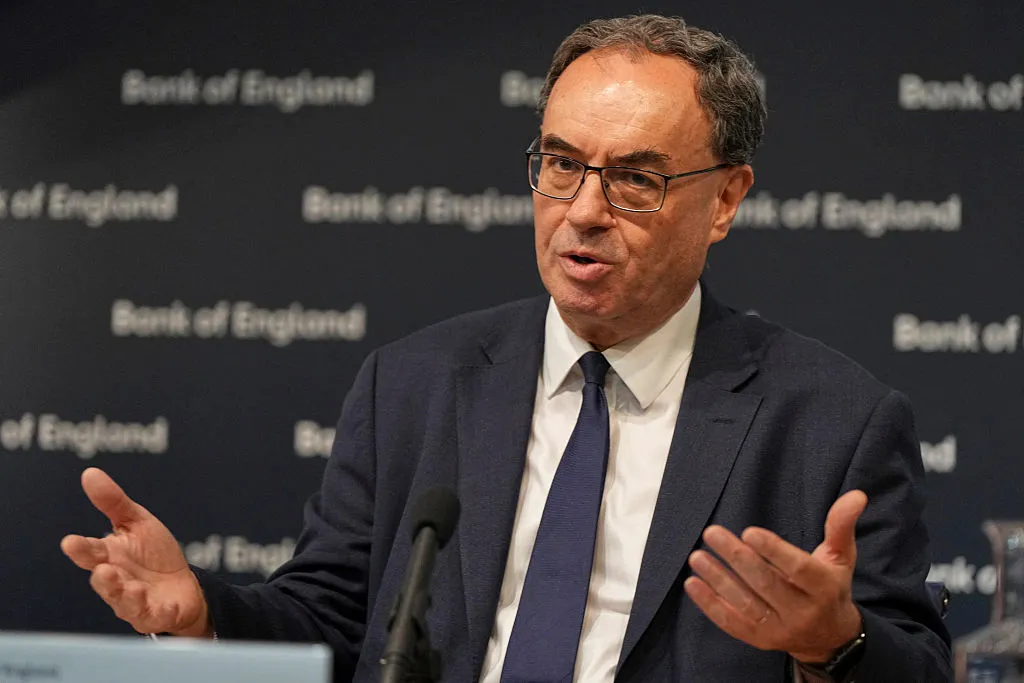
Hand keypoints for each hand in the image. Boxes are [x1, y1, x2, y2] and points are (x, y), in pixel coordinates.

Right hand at [60, 468, 211, 637]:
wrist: (182, 585)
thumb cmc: (153, 554)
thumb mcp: (137, 523)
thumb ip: (113, 503)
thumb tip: (89, 473)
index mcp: (110, 557)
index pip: (91, 553)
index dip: (81, 549)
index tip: (70, 542)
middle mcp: (118, 582)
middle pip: (105, 582)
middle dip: (104, 578)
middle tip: (103, 569)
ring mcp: (135, 602)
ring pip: (126, 603)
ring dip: (127, 596)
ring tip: (133, 588)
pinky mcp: (157, 615)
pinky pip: (156, 616)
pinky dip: (159, 612)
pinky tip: (163, 605)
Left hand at [684, 490, 866, 663]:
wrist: (829, 637)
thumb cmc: (830, 586)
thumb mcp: (840, 557)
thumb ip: (840, 525)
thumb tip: (855, 495)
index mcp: (824, 588)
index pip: (798, 569)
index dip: (773, 551)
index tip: (749, 531)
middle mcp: (802, 612)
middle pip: (766, 584)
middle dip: (737, 558)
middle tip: (712, 533)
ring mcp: (779, 630)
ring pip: (746, 604)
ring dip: (718, 579)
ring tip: (697, 556)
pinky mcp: (759, 640)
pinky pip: (731, 623)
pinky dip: (710, 604)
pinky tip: (692, 583)